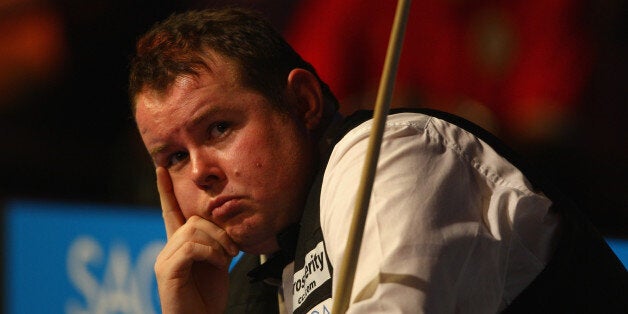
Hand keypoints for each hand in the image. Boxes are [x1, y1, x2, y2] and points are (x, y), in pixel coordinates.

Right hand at [154, 167, 238, 313]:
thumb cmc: (208, 297)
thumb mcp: (217, 263)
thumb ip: (217, 242)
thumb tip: (227, 226)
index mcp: (178, 246)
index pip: (170, 212)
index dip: (165, 190)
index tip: (160, 168)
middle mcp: (167, 250)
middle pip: (192, 220)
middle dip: (218, 230)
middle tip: (233, 250)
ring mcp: (164, 260)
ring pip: (192, 231)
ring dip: (217, 242)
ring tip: (226, 259)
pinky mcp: (167, 271)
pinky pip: (190, 247)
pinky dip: (210, 252)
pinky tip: (218, 264)